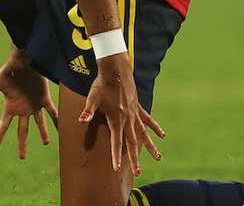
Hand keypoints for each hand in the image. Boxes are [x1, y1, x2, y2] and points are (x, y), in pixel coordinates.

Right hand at [0, 47, 59, 158]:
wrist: (24, 60)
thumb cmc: (9, 70)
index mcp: (10, 107)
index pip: (3, 126)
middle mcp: (22, 108)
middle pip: (22, 130)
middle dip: (22, 143)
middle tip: (22, 157)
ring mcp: (33, 104)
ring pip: (39, 123)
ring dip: (43, 133)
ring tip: (46, 143)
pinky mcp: (44, 98)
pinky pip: (52, 111)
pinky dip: (57, 118)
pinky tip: (62, 126)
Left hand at [78, 52, 165, 174]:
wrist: (116, 70)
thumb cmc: (102, 85)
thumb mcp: (92, 98)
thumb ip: (88, 111)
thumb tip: (80, 120)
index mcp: (116, 119)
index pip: (116, 142)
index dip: (116, 156)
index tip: (116, 169)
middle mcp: (127, 119)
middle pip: (132, 142)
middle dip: (134, 159)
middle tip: (138, 173)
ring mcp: (135, 113)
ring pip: (144, 134)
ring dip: (151, 147)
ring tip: (159, 158)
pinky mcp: (138, 107)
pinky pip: (148, 120)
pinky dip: (155, 128)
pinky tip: (162, 135)